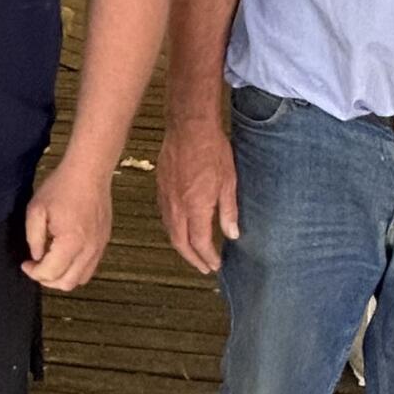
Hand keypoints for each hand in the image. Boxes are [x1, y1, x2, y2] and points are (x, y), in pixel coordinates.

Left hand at [23, 156, 112, 291]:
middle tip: (36, 267)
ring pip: (81, 279)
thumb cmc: (62, 187)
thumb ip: (33, 238)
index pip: (51, 273)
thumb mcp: (36, 210)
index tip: (26, 264)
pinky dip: (76, 269)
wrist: (88, 172)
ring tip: (50, 263)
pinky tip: (64, 255)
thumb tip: (36, 257)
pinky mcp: (104, 241)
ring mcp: (99, 246)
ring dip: (63, 277)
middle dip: (47, 280)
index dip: (34, 272)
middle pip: (67, 283)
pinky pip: (90, 266)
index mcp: (71, 243)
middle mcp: (89, 249)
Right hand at [157, 119, 238, 273]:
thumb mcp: (229, 182)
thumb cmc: (211, 149)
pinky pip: (165, 216)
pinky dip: (173, 229)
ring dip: (181, 245)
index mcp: (196, 207)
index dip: (208, 257)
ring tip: (193, 252)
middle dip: (192, 259)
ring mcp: (166, 196)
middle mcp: (177, 206)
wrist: (189, 126)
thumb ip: (229, 211)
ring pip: (170, 230)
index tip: (215, 265)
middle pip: (180, 242)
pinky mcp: (161, 187)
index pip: (200, 242)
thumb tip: (232, 234)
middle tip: (204, 267)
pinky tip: (181, 228)